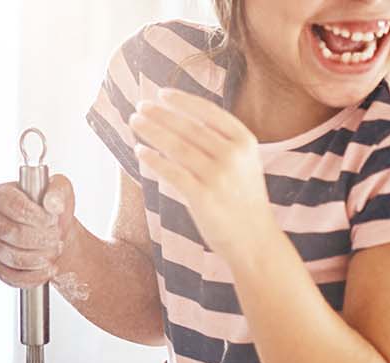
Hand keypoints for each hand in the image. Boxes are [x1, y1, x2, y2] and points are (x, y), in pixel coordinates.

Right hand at [0, 174, 76, 287]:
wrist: (54, 232)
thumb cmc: (51, 210)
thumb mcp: (61, 190)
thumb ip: (57, 192)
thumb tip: (52, 204)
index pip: (12, 205)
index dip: (35, 215)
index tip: (52, 219)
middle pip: (10, 233)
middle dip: (40, 238)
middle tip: (56, 236)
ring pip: (12, 257)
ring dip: (40, 257)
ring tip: (54, 250)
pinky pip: (11, 277)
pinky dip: (35, 276)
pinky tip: (49, 268)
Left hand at [128, 89, 275, 256]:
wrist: (254, 240)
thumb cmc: (243, 199)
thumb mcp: (244, 163)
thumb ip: (221, 142)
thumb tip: (181, 119)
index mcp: (245, 141)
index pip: (209, 112)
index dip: (183, 101)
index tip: (161, 93)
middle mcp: (233, 155)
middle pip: (188, 127)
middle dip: (161, 114)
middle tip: (140, 106)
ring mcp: (218, 176)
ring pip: (176, 146)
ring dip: (152, 131)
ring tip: (135, 122)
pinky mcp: (202, 196)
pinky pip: (171, 172)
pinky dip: (153, 159)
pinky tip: (140, 151)